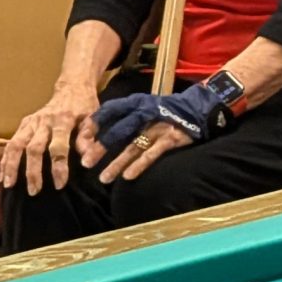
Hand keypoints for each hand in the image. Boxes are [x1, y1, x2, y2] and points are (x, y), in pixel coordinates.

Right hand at [0, 84, 101, 195]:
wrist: (72, 87)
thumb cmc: (85, 107)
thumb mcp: (93, 119)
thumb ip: (89, 138)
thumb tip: (87, 161)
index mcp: (63, 120)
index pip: (58, 147)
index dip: (58, 166)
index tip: (60, 184)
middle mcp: (43, 121)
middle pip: (34, 148)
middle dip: (32, 171)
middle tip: (34, 191)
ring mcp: (31, 122)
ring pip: (16, 145)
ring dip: (11, 166)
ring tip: (9, 185)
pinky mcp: (23, 124)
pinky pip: (10, 143)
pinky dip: (5, 160)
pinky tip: (2, 176)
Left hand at [90, 81, 230, 182]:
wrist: (200, 108)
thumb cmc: (170, 110)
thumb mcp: (148, 105)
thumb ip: (130, 116)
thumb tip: (106, 132)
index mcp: (138, 103)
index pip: (110, 111)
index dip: (95, 124)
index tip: (81, 138)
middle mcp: (145, 114)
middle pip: (118, 132)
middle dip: (100, 148)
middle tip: (85, 163)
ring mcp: (158, 127)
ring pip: (132, 147)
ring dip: (116, 164)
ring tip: (103, 178)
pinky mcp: (171, 139)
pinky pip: (152, 154)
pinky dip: (139, 165)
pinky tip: (128, 176)